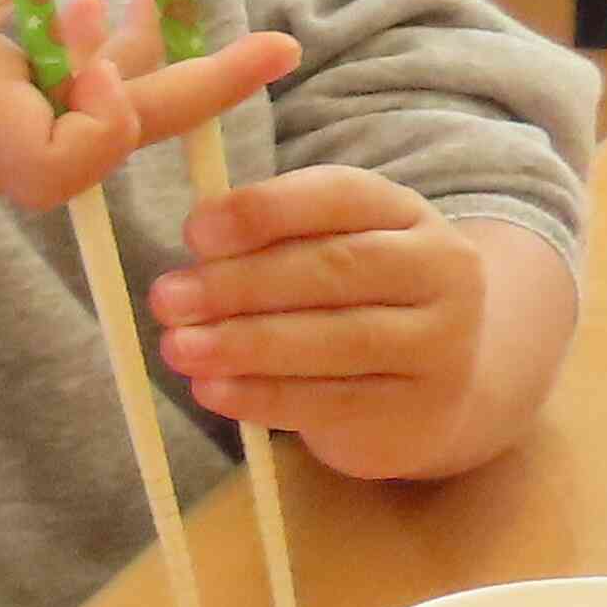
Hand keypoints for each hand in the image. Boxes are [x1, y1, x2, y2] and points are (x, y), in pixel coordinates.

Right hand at [0, 0, 300, 213]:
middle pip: (104, 145)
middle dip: (191, 89)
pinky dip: (69, 82)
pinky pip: (43, 133)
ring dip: (117, 71)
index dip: (109, 116)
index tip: (110, 36)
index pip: (59, 159)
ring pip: (78, 134)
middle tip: (276, 47)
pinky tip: (64, 22)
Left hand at [147, 167, 509, 476]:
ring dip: (244, 343)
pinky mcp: (417, 411)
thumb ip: (272, 246)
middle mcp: (439, 271)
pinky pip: (330, 402)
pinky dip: (261, 396)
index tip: (194, 232)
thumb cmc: (354, 306)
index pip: (341, 195)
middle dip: (241, 283)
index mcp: (407, 214)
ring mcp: (440, 345)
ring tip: (178, 347)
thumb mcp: (327, 257)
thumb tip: (196, 252)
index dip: (265, 210)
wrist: (433, 390)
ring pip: (336, 340)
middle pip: (335, 269)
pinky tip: (211, 390)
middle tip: (167, 298)